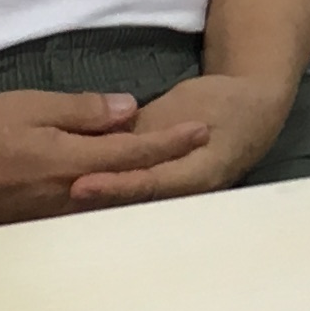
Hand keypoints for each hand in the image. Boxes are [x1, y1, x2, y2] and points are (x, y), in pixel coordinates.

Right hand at [0, 85, 214, 225]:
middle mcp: (70, 199)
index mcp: (71, 165)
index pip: (135, 152)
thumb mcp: (30, 108)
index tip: (203, 130)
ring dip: (138, 186)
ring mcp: (53, 217)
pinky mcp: (35, 224)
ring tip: (165, 171)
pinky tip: (114, 189)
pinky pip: (83, 211)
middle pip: (131, 185)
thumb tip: (128, 112)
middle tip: (196, 153)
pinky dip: (107, 198)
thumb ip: (82, 112)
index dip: (172, 141)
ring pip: (110, 202)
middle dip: (165, 170)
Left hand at [67, 70, 296, 204]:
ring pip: (133, 205)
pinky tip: (76, 197)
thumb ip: (147, 126)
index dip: (113, 184)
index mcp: (197, 175)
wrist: (254, 110)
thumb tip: (110, 136)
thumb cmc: (224, 104)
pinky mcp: (168, 192)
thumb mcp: (187, 106)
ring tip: (56, 206)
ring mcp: (178, 198)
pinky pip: (136, 197)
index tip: (79, 185)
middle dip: (98, 205)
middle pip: (136, 205)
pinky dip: (110, 195)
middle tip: (54, 203)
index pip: (147, 184)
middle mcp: (186, 196)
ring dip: (99, 205)